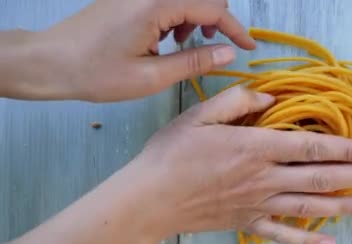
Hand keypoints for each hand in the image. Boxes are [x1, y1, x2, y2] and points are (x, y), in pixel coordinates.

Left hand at [32, 0, 249, 100]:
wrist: (49, 61)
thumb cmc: (96, 73)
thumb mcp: (151, 76)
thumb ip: (194, 62)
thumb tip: (229, 53)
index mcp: (157, 4)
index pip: (213, 8)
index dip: (236, 29)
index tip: (250, 48)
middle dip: (217, 19)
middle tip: (215, 47)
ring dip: (196, 16)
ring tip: (186, 45)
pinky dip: (176, 15)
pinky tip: (166, 39)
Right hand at [130, 86, 351, 243]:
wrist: (148, 199)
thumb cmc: (171, 154)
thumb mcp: (199, 115)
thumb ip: (237, 101)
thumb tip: (268, 96)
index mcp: (255, 147)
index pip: (312, 148)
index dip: (346, 150)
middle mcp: (264, 179)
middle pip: (321, 179)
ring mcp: (258, 205)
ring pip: (310, 207)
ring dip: (345, 206)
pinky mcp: (248, 224)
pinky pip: (283, 235)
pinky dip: (308, 241)